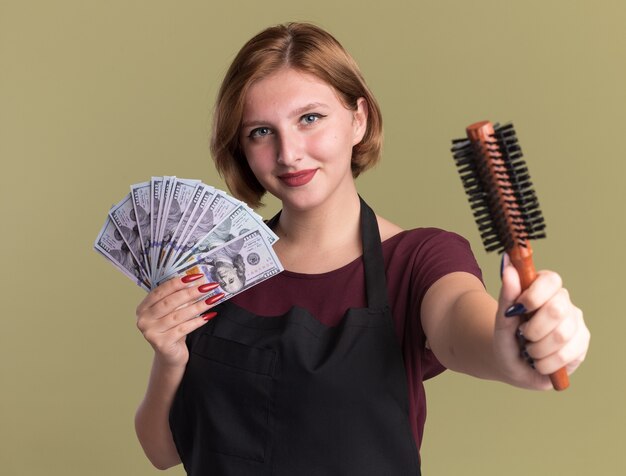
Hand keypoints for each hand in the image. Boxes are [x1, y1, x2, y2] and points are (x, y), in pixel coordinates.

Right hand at [135, 274, 221, 367]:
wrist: (170, 356)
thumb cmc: (172, 330)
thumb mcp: (172, 313)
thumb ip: (179, 299)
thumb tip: (199, 282)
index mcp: (143, 308)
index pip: (161, 290)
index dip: (179, 283)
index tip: (196, 277)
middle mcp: (144, 320)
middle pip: (170, 302)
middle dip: (191, 292)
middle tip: (208, 286)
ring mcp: (151, 332)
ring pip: (179, 315)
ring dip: (198, 306)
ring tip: (213, 300)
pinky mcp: (162, 343)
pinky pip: (183, 329)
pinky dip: (198, 321)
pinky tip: (209, 316)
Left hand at [493, 255, 589, 389]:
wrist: (511, 364)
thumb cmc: (506, 337)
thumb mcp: (502, 319)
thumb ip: (507, 295)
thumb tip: (508, 267)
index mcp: (543, 287)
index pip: (550, 280)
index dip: (534, 296)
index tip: (518, 309)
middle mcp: (563, 301)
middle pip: (557, 310)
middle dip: (533, 329)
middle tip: (523, 335)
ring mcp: (576, 322)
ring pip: (561, 335)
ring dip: (537, 349)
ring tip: (529, 351)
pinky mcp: (582, 344)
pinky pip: (567, 355)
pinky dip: (546, 362)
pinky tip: (539, 362)